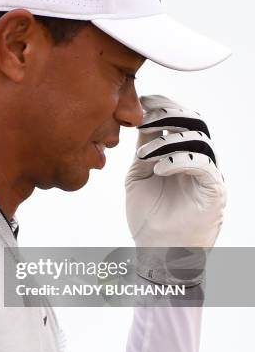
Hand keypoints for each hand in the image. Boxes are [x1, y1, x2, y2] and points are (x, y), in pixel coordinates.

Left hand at [125, 94, 226, 249]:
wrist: (157, 251)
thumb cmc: (148, 217)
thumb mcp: (138, 175)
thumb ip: (143, 149)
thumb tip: (141, 118)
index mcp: (180, 153)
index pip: (180, 119)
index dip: (164, 105)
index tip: (144, 100)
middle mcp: (197, 158)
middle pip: (194, 121)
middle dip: (170, 113)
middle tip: (147, 117)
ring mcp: (207, 173)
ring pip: (199, 139)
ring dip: (169, 138)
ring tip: (145, 152)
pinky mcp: (213, 189)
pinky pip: (203, 164)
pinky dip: (179, 159)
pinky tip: (159, 168)